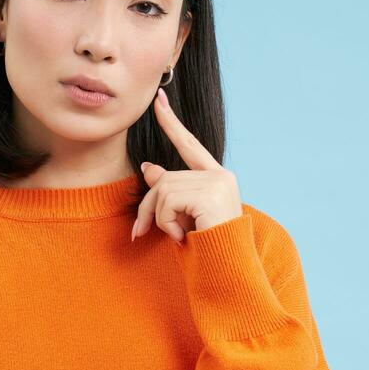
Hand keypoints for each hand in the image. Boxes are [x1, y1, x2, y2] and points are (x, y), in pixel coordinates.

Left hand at [129, 87, 242, 243]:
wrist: (228, 270)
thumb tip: (149, 167)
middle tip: (140, 232)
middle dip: (148, 207)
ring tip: (177, 237)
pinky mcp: (210, 194)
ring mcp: (218, 183)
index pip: (188, 144)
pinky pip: (168, 201)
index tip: (158, 99)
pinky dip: (166, 223)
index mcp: (216, 177)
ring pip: (163, 190)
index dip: (171, 122)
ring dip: (159, 219)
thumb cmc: (208, 247)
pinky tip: (183, 237)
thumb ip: (169, 190)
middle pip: (165, 178)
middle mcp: (220, 175)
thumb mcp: (182, 215)